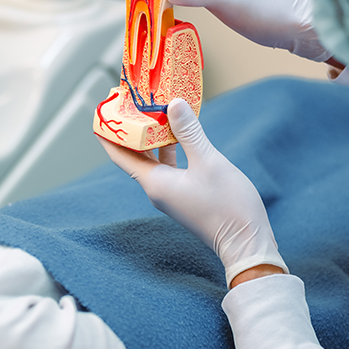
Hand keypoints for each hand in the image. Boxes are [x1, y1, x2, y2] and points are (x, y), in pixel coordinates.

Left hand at [97, 99, 287, 286]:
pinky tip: (178, 136)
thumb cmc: (228, 206)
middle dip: (129, 131)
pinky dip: (168, 149)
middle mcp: (157, 189)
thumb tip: (173, 104)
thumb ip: (189, 132)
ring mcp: (170, 193)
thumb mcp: (208, 162)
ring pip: (152, 161)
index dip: (109, 133)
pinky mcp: (184, 195)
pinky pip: (167, 167)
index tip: (102, 112)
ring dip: (151, 138)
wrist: (246, 243)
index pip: (120, 155)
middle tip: (128, 104)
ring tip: (153, 113)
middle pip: (134, 156)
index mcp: (155, 182)